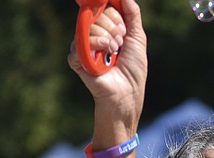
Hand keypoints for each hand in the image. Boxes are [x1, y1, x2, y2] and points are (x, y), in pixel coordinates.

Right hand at [68, 0, 146, 118]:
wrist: (128, 92)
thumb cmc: (133, 69)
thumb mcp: (137, 38)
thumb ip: (132, 15)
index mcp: (105, 28)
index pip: (104, 8)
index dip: (115, 15)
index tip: (124, 30)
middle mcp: (92, 35)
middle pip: (96, 14)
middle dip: (114, 26)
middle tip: (120, 43)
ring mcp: (83, 46)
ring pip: (89, 25)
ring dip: (108, 36)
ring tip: (115, 51)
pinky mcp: (76, 59)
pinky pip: (80, 42)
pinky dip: (96, 44)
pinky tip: (106, 52)